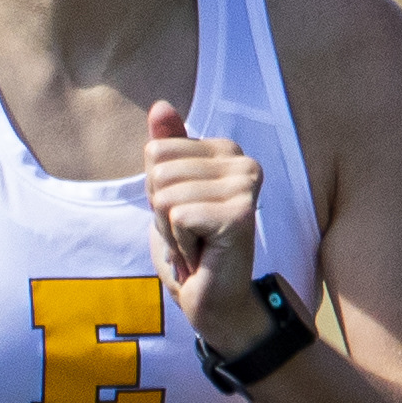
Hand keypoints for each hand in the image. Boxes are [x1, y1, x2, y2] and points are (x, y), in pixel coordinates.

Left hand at [140, 96, 266, 328]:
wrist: (214, 297)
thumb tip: (160, 105)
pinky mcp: (239, 214)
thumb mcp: (169, 191)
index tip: (183, 214)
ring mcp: (245, 187)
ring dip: (170, 230)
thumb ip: (167, 148)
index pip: (156, 151)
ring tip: (197, 244)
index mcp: (226, 151)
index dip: (156, 191)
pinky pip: (177, 217)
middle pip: (158, 171)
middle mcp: (243, 162)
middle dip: (161, 211)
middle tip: (189, 233)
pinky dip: (180, 244)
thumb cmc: (192, 244)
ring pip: (165, 195)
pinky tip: (203, 255)